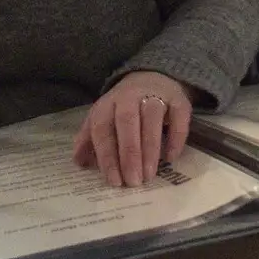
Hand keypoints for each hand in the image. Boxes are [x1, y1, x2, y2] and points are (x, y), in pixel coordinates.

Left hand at [71, 71, 192, 187]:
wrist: (153, 77)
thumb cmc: (124, 107)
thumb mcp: (104, 118)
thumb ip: (90, 139)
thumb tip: (79, 162)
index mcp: (107, 104)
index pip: (102, 128)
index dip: (107, 155)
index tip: (113, 180)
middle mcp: (129, 97)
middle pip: (126, 122)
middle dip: (129, 153)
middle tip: (133, 181)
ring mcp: (155, 95)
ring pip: (151, 119)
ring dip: (150, 149)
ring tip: (149, 175)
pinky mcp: (178, 98)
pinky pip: (179, 117)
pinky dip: (176, 137)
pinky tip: (170, 157)